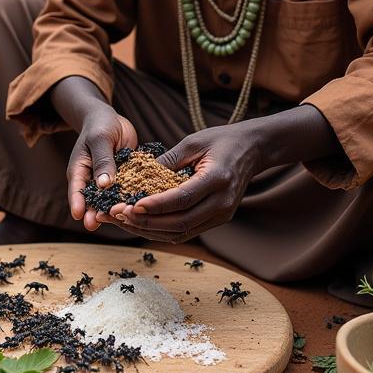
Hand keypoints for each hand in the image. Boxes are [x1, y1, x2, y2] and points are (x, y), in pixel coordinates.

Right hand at [67, 107, 137, 231]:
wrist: (112, 121)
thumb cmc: (100, 126)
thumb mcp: (100, 139)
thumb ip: (102, 160)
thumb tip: (104, 184)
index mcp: (79, 170)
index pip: (76, 189)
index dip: (77, 203)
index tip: (78, 215)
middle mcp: (92, 180)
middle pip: (92, 200)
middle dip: (93, 212)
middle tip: (94, 225)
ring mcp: (108, 182)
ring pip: (111, 200)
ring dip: (114, 209)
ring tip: (118, 220)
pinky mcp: (123, 181)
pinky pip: (126, 192)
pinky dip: (130, 199)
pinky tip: (138, 208)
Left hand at [108, 122, 265, 242]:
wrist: (254, 149)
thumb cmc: (222, 140)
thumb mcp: (194, 142)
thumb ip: (168, 160)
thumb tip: (138, 176)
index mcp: (217, 179)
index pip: (182, 199)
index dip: (155, 206)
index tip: (130, 206)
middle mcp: (221, 203)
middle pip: (179, 222)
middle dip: (145, 221)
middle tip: (118, 214)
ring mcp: (222, 215)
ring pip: (181, 232)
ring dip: (149, 229)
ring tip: (123, 220)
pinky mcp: (217, 219)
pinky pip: (186, 231)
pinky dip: (162, 230)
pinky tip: (141, 222)